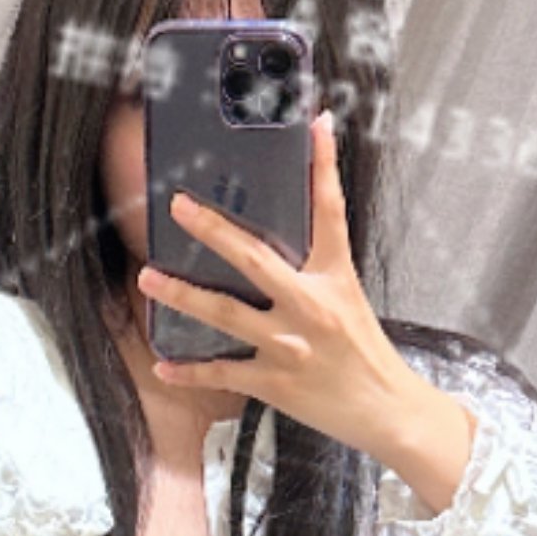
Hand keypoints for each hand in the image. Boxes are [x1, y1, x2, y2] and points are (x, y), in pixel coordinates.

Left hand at [135, 108, 477, 503]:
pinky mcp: (276, 382)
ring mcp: (290, 346)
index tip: (316, 124)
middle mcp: (311, 307)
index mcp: (335, 278)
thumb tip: (293, 236)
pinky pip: (223, 373)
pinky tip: (162, 365)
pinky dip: (190, 372)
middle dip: (213, 231)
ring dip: (183, 295)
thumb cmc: (366, 355)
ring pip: (226, 315)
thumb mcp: (351, 299)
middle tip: (178, 207)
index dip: (324, 165)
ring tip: (148, 278)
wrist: (388, 411)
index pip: (330, 212)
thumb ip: (318, 268)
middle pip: (254, 259)